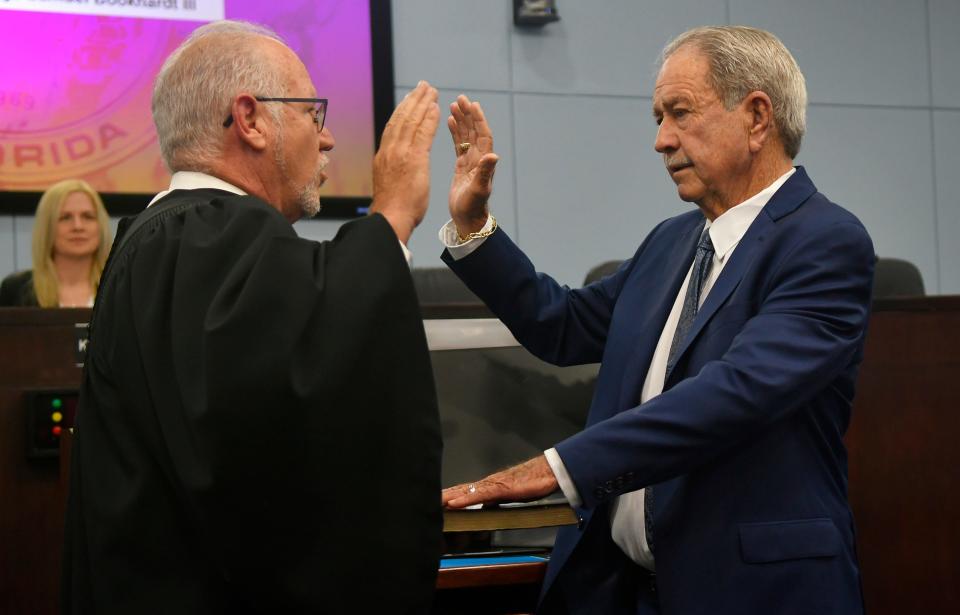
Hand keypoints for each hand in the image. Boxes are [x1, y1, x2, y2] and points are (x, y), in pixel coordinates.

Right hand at [370, 81, 439, 243]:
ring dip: (422, 103)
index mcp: (383, 155)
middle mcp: (389, 150)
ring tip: (431, 90)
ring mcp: (400, 153)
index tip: (410, 99)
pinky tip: (437, 108)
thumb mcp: (386, 181)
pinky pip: (423, 133)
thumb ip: (390, 167)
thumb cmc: (391, 208)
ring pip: (412, 120)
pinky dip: (429, 118)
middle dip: (413, 100)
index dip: (403, 110)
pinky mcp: (413, 158)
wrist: (391, 218)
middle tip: (422, 86)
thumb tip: (390, 163)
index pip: (394, 126)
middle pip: (402, 117)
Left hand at [442, 455, 558, 508]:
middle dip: (443, 496)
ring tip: (433, 502)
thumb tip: (487, 509)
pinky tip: (454, 503)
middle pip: (460, 489)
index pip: (465, 491)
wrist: (547, 471)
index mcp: (490, 486)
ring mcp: (493, 485)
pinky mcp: (501, 489)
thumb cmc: (532, 482)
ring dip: (448, 497)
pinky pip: (480, 495)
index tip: (436, 502)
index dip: (450, 496)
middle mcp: (488, 484)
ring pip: (465, 491)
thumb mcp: (511, 496)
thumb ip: (498, 501)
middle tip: (425, 501)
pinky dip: (465, 499)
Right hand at [447, 95, 498, 236]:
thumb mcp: (479, 189)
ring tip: (454, 105)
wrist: (467, 218)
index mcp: (483, 161)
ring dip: (462, 120)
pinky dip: (455, 132)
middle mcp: (478, 158)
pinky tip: (450, 121)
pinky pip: (458, 144)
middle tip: (461, 98)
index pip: (483, 135)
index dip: (479, 120)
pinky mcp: (461, 166)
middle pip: (474, 131)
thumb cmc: (473, 206)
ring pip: (466, 136)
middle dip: (469, 115)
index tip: (472, 105)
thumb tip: (493, 155)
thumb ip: (485, 172)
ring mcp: (470, 161)